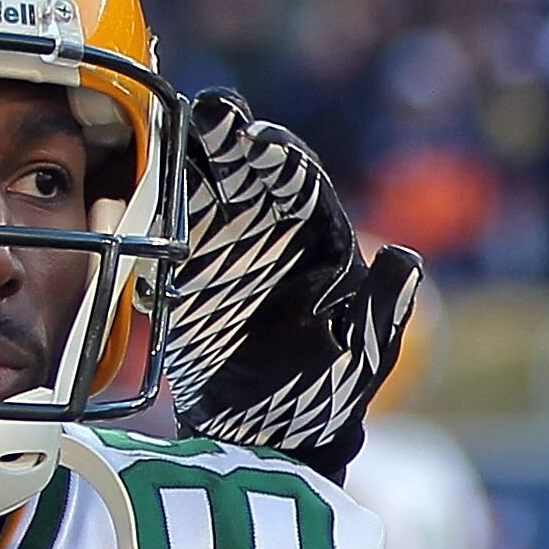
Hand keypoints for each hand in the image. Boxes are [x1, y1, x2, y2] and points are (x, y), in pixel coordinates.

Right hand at [156, 93, 422, 461]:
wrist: (269, 437)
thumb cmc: (328, 394)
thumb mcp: (365, 354)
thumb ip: (381, 306)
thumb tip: (403, 257)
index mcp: (322, 242)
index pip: (301, 186)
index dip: (280, 158)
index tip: (260, 138)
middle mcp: (273, 236)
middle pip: (249, 175)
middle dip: (230, 141)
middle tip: (208, 111)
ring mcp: (227, 252)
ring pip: (208, 192)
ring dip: (191, 160)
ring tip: (170, 129)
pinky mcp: (187, 276)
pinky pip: (172, 232)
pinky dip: (159, 205)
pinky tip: (144, 180)